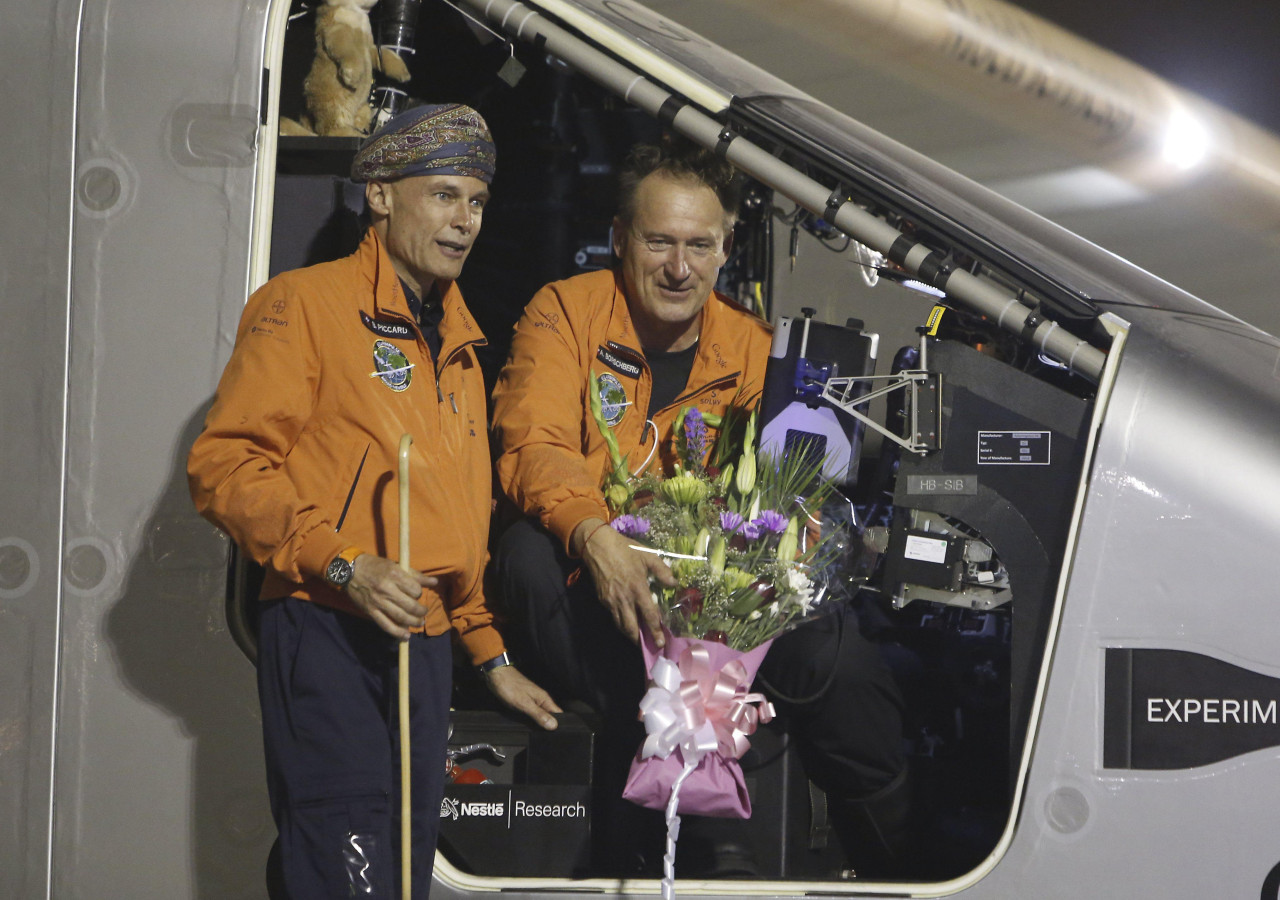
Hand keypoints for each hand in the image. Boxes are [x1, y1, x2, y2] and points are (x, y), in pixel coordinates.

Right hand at [344, 554, 435, 640]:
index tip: (417, 593)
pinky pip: (386, 625)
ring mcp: (378, 602)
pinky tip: (406, 636)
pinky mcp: (371, 611)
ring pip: (401, 617)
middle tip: (424, 612)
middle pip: (410, 605)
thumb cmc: (375, 566)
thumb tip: (434, 582)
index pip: (415, 589)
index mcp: (394, 575)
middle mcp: (387, 589)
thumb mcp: (395, 565)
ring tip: (419, 623)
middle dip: (421, 611)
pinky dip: (397, 633)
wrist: (349, 571)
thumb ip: (415, 575)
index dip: (419, 593)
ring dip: (413, 623)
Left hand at [482, 665, 562, 730]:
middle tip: (545, 738)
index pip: (559, 714)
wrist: (497, 676)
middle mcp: (541, 700)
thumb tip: (554, 725)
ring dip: (540, 724)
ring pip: (541, 715)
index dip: (559, 725)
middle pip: (550, 716)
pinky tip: (528, 725)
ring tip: (537, 734)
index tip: (555, 736)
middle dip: (549, 726)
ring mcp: (533, 701)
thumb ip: (539, 715)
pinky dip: (531, 720)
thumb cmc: (510, 687)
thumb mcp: (525, 704)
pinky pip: (532, 713)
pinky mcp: (525, 702)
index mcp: (544, 699)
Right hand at [575, 518, 675, 647]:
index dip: (655, 630)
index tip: (661, 642)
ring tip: (638, 639)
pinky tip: (627, 622)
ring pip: (620, 625)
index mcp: (638, 588)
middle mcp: (624, 599)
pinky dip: (620, 623)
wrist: (598, 546)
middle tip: (649, 646)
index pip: (649, 615)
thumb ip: (662, 571)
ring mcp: (611, 601)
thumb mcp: (647, 555)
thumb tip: (674, 583)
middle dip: (640, 641)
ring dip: (629, 634)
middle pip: (631, 628)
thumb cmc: (625, 549)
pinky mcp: (603, 599)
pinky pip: (613, 616)